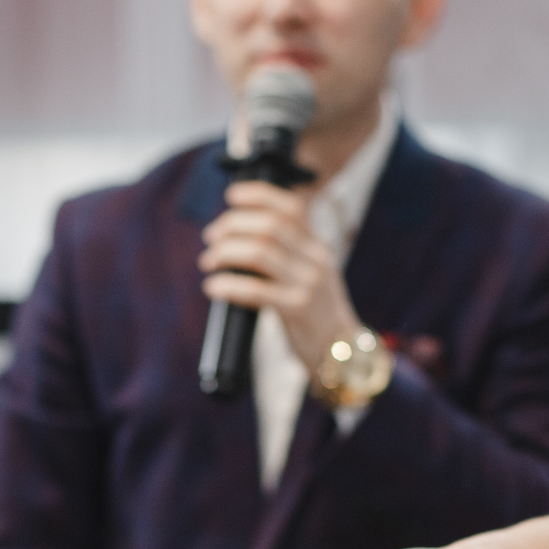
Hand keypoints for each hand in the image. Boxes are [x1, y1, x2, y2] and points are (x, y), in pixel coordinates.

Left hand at [200, 180, 360, 367]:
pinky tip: (214, 287)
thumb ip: (285, 254)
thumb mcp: (310, 275)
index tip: (231, 197)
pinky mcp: (297, 310)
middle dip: (232, 225)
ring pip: (259, 252)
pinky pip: (255, 290)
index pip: (291, 207)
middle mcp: (315, 260)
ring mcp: (308, 284)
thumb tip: (237, 237)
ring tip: (209, 261)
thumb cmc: (315, 314)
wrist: (339, 353)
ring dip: (226, 252)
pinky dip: (229, 285)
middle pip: (269, 226)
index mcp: (317, 247)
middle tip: (211, 237)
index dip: (259, 195)